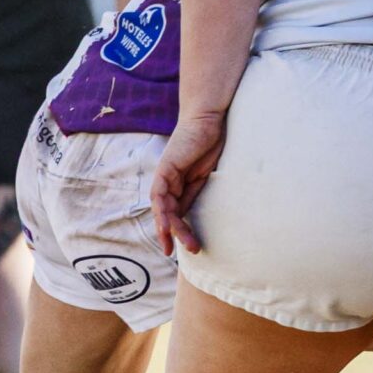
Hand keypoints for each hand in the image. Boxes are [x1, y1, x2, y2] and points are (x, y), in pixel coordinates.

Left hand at [149, 112, 227, 253]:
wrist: (209, 120)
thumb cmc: (212, 142)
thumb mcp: (207, 175)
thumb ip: (198, 192)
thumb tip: (198, 213)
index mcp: (180, 184)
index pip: (175, 212)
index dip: (178, 231)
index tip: (187, 247)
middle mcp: (170, 182)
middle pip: (168, 213)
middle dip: (172, 234)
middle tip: (178, 252)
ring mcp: (166, 176)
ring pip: (163, 208)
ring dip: (170, 227)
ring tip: (180, 244)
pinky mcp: (165, 169)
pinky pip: (160, 195)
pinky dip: (162, 211)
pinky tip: (165, 224)